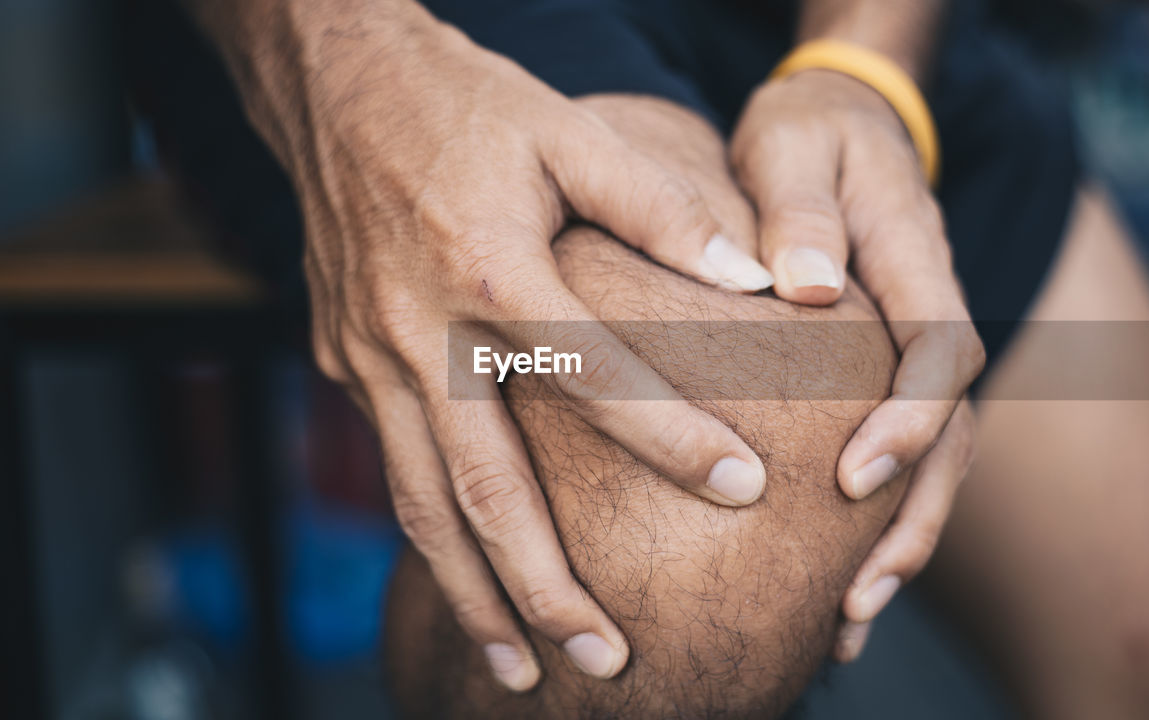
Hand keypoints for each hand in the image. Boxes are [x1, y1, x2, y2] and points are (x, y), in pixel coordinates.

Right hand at [219, 2, 776, 689]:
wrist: (335, 87)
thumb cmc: (466, 106)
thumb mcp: (571, 133)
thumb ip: (663, 208)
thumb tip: (759, 278)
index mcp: (487, 265)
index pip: (593, 375)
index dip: (671, 437)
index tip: (743, 490)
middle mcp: (418, 328)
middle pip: (482, 487)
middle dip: (542, 588)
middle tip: (604, 661)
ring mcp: (368, 356)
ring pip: (420, 504)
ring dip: (472, 596)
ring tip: (520, 671)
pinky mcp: (342, 364)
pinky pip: (396, 468)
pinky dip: (435, 536)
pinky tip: (472, 578)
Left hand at [730, 69, 984, 656]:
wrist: (842, 122)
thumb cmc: (808, 136)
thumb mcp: (793, 148)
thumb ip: (799, 211)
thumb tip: (801, 293)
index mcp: (916, 259)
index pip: (942, 350)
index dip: (911, 419)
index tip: (854, 476)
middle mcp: (931, 313)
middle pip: (955, 429)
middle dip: (914, 516)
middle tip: (857, 592)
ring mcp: (916, 347)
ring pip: (939, 454)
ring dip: (903, 536)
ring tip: (851, 614)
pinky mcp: (891, 371)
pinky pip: (905, 448)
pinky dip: (881, 515)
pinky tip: (838, 574)